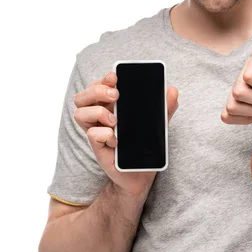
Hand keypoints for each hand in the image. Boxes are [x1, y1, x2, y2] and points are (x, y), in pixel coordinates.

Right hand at [74, 71, 178, 196]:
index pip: (96, 87)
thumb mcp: (157, 125)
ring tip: (115, 121)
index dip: (102, 79)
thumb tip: (172, 90)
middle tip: (116, 95)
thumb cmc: (144, 147)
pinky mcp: (98, 148)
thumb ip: (164, 108)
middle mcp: (98, 118)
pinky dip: (104, 134)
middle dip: (96, 90)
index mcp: (109, 107)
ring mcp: (96, 132)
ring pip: (79, 113)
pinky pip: (92, 135)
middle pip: (82, 97)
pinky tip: (117, 140)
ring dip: (97, 111)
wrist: (141, 175)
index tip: (115, 76)